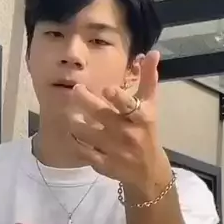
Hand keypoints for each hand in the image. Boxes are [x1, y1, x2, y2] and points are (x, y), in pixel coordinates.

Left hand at [68, 50, 169, 193]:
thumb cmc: (147, 131)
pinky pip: (81, 150)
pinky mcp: (102, 163)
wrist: (148, 169)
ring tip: (71, 114)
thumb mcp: (150, 106)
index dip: (116, 97)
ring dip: (75, 120)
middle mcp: (126, 133)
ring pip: (84, 131)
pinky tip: (73, 133)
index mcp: (140, 117)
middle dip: (84, 100)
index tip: (106, 89)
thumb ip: (148, 79)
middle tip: (75, 90)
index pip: (128, 105)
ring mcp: (113, 150)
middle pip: (100, 114)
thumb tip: (152, 53)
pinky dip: (75, 140)